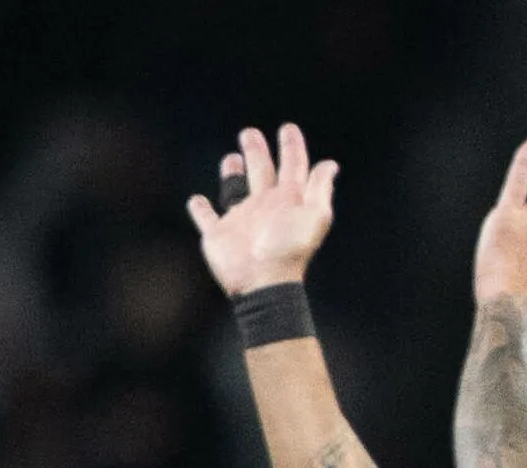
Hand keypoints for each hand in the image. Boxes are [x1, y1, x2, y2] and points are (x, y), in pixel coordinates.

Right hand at [189, 123, 337, 296]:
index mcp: (288, 200)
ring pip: (234, 189)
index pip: (292, 166)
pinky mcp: (218, 234)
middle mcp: (265, 206)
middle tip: (250, 133)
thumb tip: (330, 164)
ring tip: (231, 159)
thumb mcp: (315, 216)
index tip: (288, 128)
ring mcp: (241, 219)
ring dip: (232, 174)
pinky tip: (197, 200)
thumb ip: (320, 188)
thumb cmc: (290, 249)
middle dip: (257, 151)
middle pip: (261, 172)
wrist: (264, 281)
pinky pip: (206, 218)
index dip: (292, 147)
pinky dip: (199, 209)